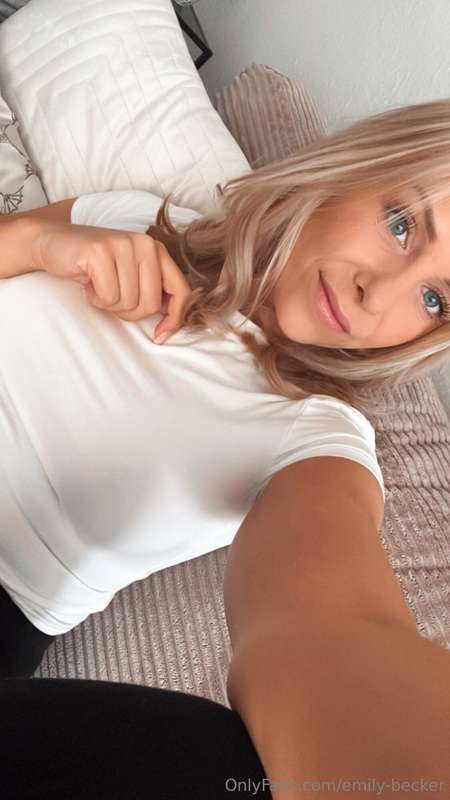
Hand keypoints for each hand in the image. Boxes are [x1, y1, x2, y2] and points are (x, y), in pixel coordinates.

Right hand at [32, 220, 193, 341]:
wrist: (53, 243)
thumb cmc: (94, 267)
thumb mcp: (130, 276)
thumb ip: (152, 292)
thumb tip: (170, 323)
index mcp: (157, 251)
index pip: (181, 291)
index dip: (174, 319)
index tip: (160, 335)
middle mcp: (145, 244)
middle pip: (150, 304)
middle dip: (128, 311)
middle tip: (111, 296)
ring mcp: (123, 244)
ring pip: (128, 302)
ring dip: (108, 304)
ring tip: (98, 285)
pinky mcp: (100, 251)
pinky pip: (108, 296)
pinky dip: (96, 298)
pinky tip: (88, 282)